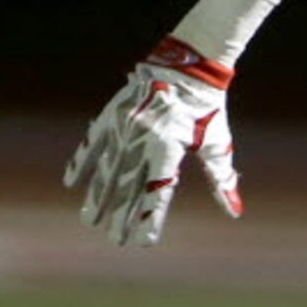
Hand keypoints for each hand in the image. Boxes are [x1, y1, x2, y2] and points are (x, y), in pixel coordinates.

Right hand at [65, 38, 241, 246]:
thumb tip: (235, 211)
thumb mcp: (217, 143)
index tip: (142, 241)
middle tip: (114, 240)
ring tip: (89, 219)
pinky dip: (81, 161)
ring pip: (108, 168)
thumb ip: (221, 179)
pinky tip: (71, 182)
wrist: (187, 64)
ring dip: (98, 195)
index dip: (149, 217)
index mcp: (169, 148)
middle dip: (121, 215)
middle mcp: (143, 139)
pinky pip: (93, 141)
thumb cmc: (207, 109)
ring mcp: (124, 126)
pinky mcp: (113, 114)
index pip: (157, 191)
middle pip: (129, 185)